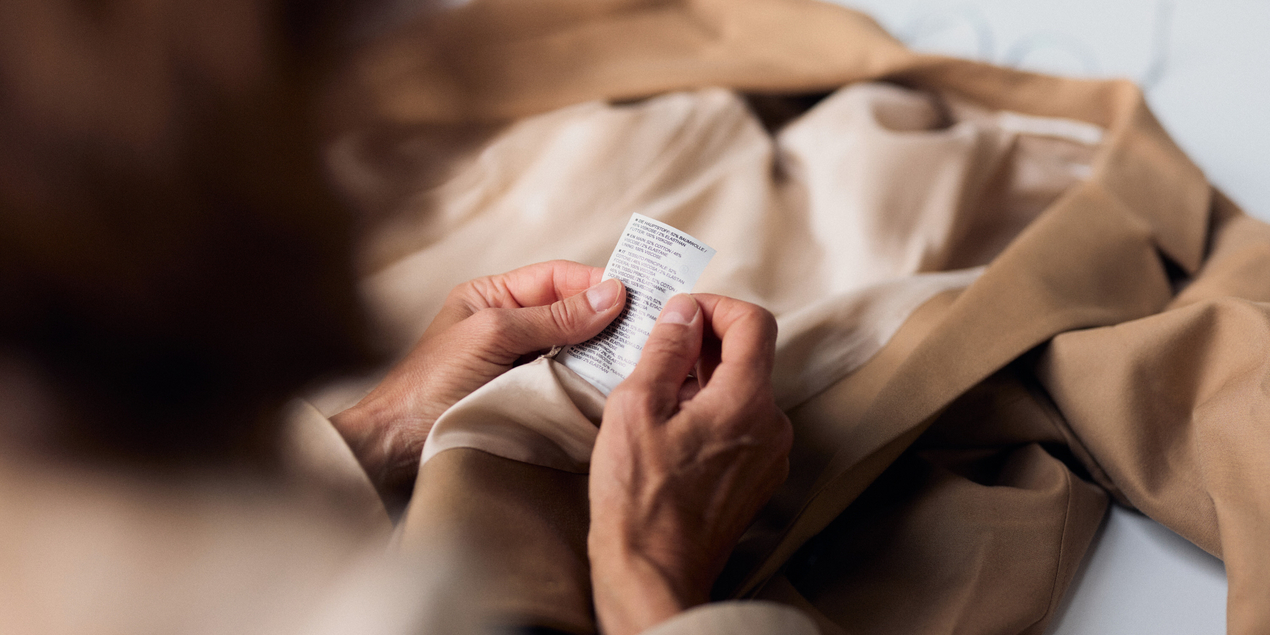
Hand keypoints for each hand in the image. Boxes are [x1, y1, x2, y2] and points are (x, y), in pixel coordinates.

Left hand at [332, 260, 625, 500]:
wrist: (396, 448)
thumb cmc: (430, 385)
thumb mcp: (494, 336)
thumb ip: (552, 316)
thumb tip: (611, 294)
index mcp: (496, 298)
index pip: (559, 279)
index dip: (598, 283)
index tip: (638, 293)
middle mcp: (513, 328)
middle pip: (574, 314)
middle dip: (610, 318)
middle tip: (652, 326)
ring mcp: (522, 366)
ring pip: (576, 351)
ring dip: (606, 354)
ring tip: (642, 357)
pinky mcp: (530, 401)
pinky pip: (569, 384)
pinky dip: (592, 384)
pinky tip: (615, 386)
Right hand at [587, 294, 792, 634]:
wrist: (654, 573)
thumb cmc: (640, 498)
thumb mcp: (636, 407)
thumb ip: (666, 350)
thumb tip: (682, 313)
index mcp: (747, 400)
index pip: (754, 321)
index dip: (715, 307)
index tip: (680, 315)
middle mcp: (772, 425)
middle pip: (750, 357)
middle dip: (704, 345)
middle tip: (658, 353)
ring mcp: (770, 456)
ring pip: (744, 393)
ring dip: (705, 382)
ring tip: (658, 398)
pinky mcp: (758, 480)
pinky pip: (742, 427)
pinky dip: (713, 414)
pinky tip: (672, 433)